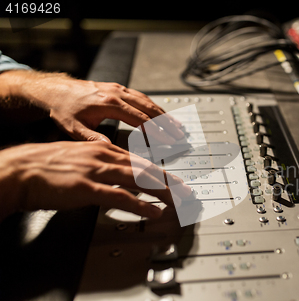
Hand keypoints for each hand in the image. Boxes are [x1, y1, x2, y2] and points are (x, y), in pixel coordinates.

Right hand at [0, 141, 191, 220]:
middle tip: (186, 190)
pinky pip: (120, 197)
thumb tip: (117, 176)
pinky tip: (152, 211)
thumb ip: (101, 165)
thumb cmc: (46, 167)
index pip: (139, 160)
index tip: (174, 179)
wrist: (19, 170)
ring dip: (162, 192)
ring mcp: (96, 172)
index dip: (160, 171)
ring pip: (138, 180)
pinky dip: (140, 205)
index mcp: (102, 150)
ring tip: (178, 200)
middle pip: (145, 168)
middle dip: (169, 180)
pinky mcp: (86, 188)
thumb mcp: (80, 159)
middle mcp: (103, 157)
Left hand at [1, 70, 183, 142]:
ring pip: (148, 101)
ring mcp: (119, 89)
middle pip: (149, 109)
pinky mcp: (118, 88)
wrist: (55, 90)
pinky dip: (154, 106)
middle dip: (167, 123)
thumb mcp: (74, 128)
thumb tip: (111, 150)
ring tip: (177, 126)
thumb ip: (94, 139)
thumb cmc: (63, 109)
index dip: (156, 132)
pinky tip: (161, 114)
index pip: (140, 120)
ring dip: (164, 114)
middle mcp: (117, 94)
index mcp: (109, 104)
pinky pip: (141, 97)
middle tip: (180, 135)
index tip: (168, 141)